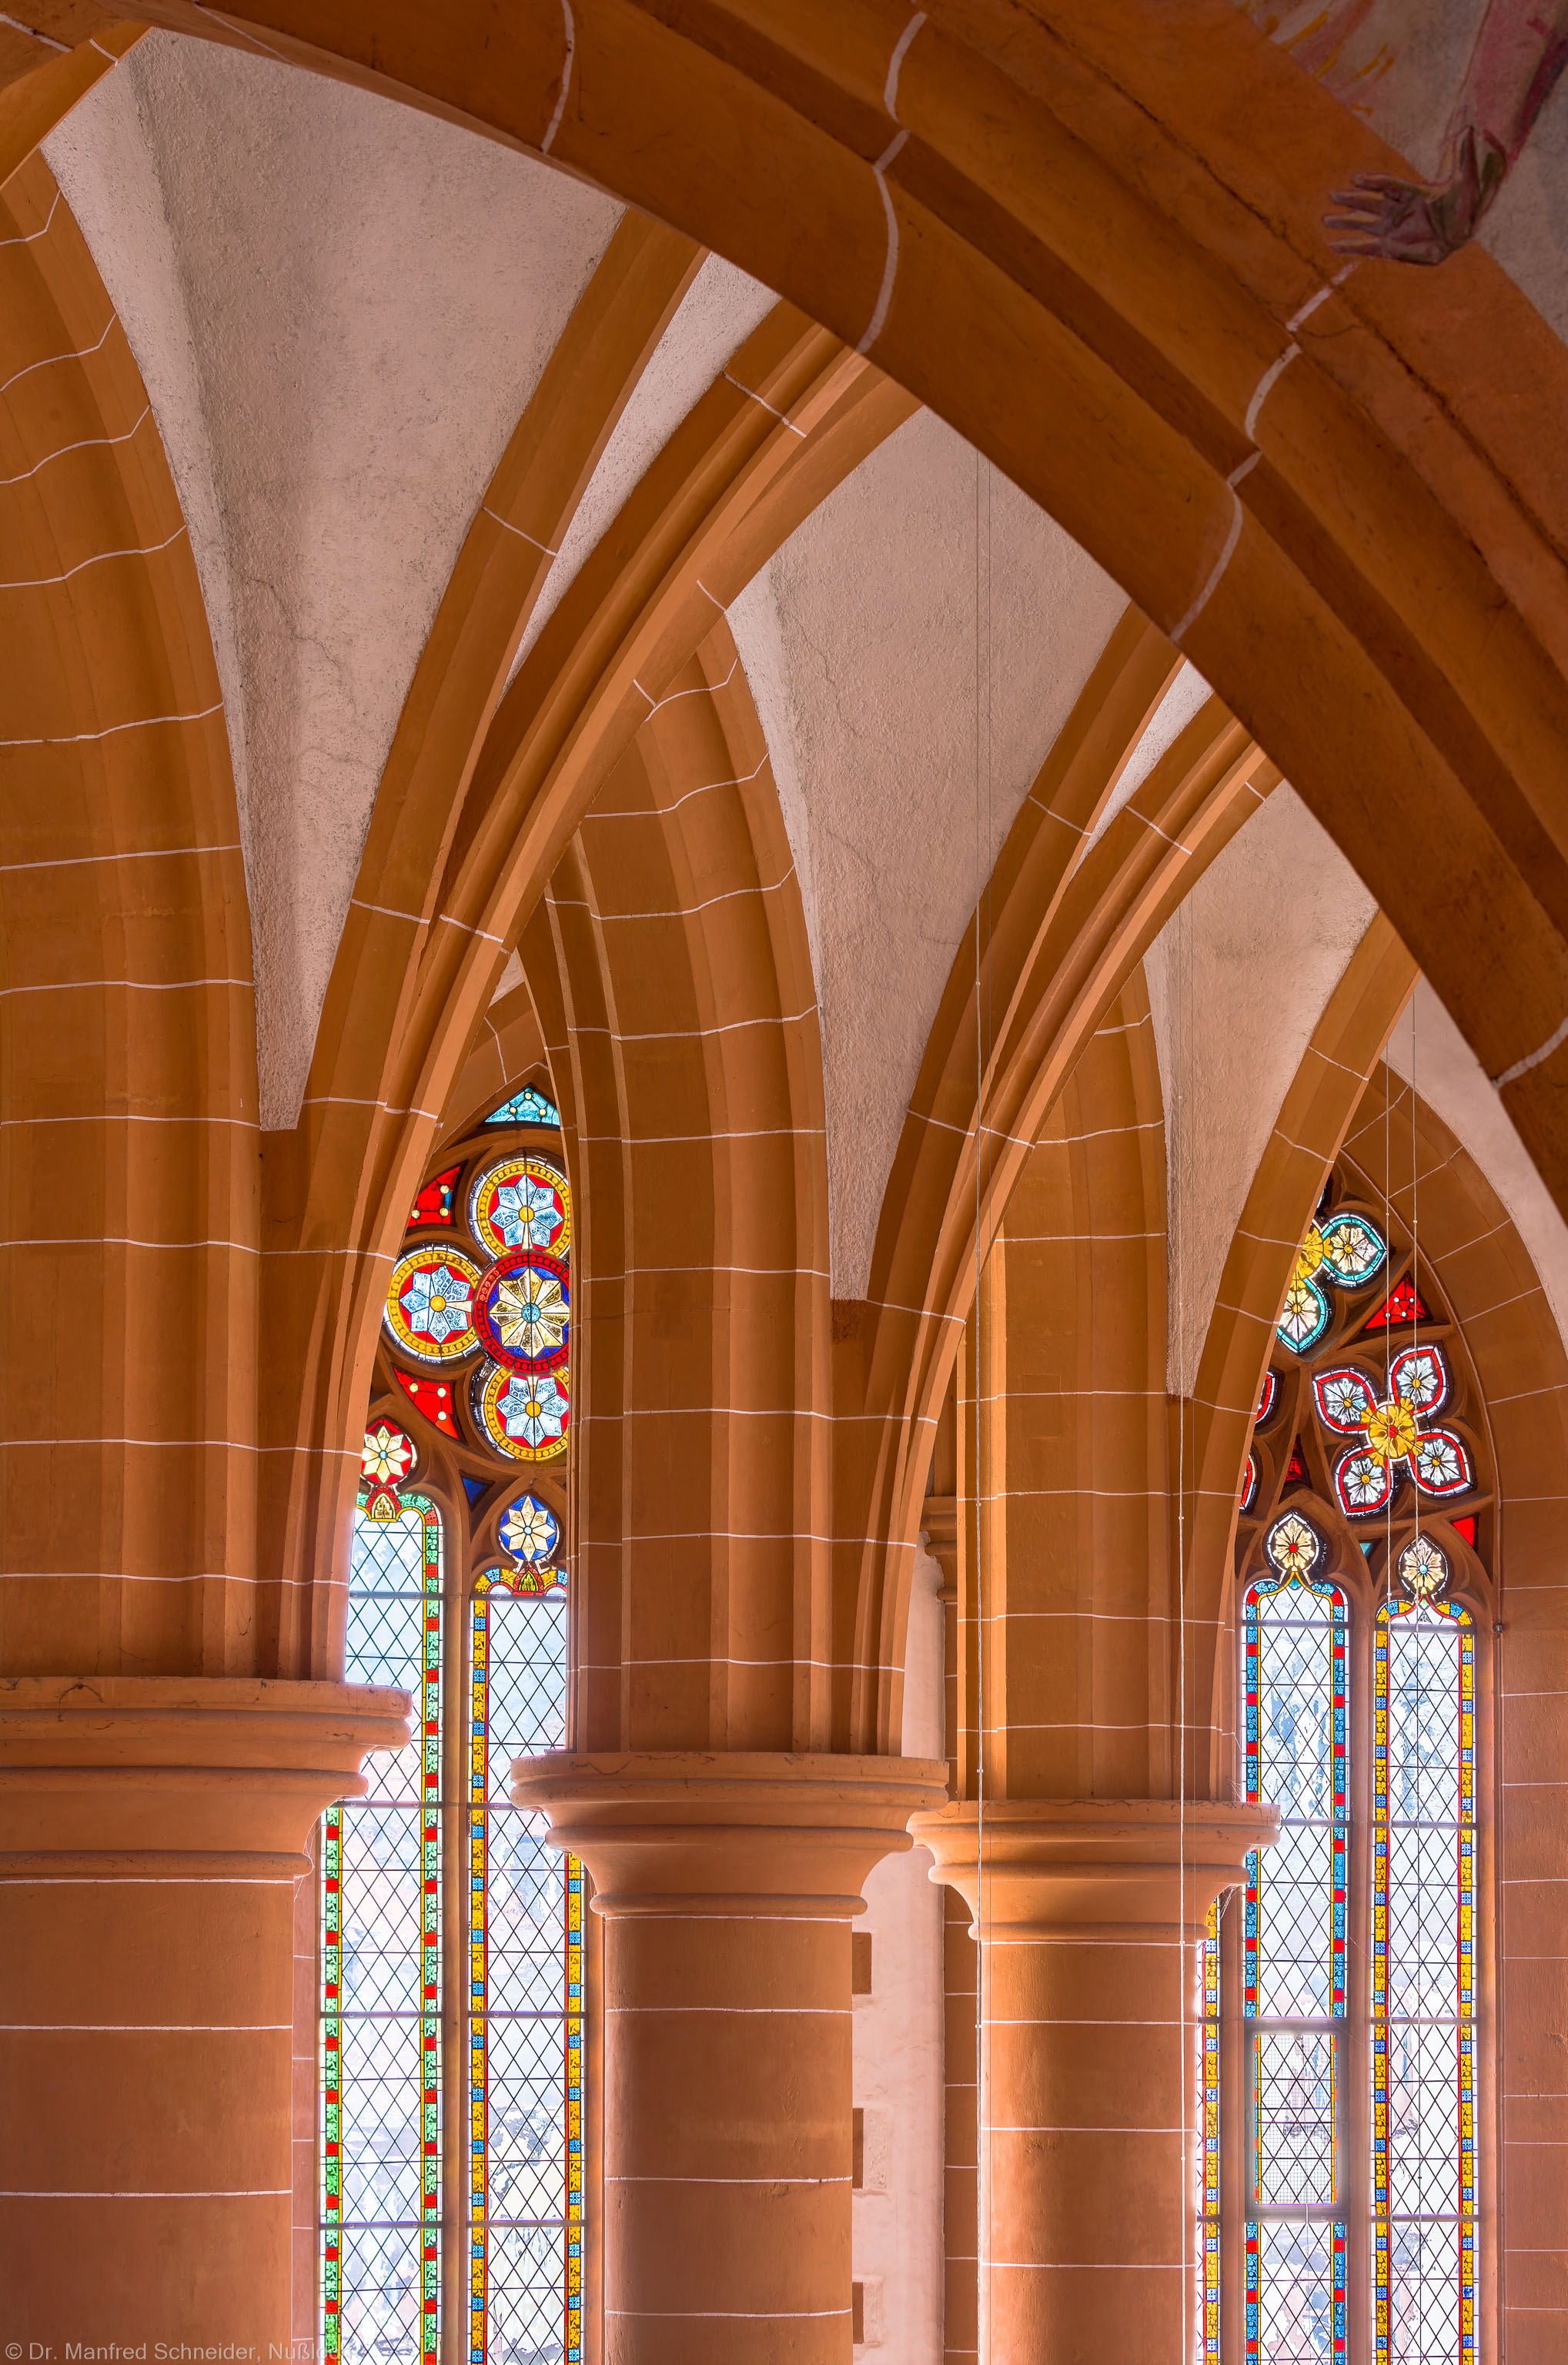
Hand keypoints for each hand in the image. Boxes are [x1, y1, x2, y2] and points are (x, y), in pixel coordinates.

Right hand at [1325, 125, 1507, 264]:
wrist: (1460, 231)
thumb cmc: (1463, 205)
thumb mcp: (1468, 179)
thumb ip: (1464, 156)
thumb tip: (1470, 129)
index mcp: (1414, 194)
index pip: (1390, 185)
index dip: (1374, 182)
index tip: (1357, 179)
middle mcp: (1398, 210)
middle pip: (1370, 203)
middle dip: (1351, 200)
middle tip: (1332, 196)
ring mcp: (1392, 229)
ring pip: (1363, 224)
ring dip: (1345, 222)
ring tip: (1326, 219)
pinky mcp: (1390, 248)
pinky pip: (1366, 247)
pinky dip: (1350, 247)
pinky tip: (1333, 245)